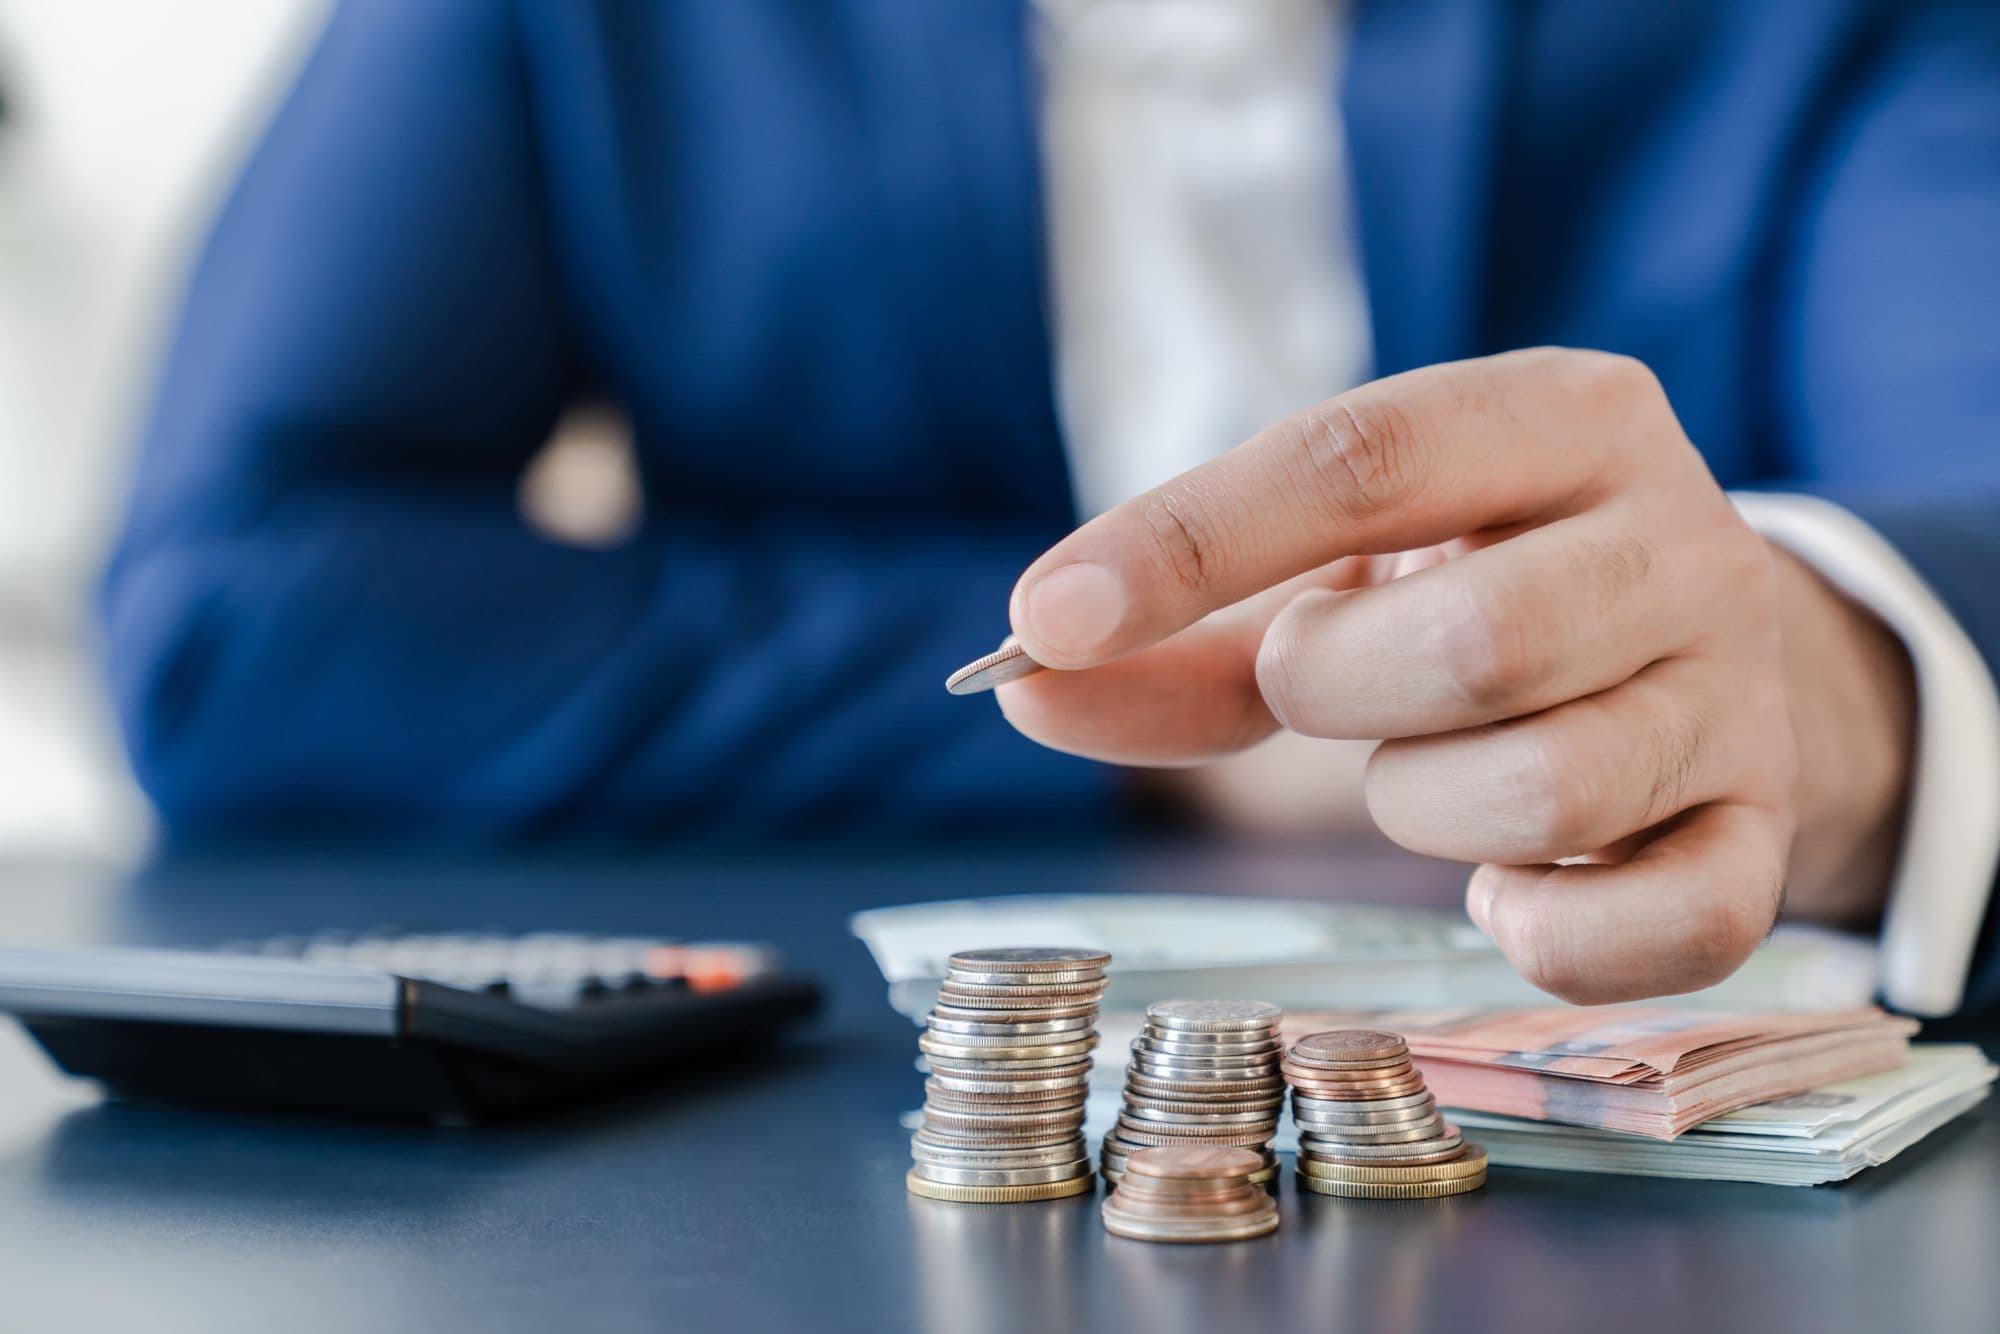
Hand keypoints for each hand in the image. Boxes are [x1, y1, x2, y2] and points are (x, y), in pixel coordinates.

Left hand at [996, 349, 1913, 1003]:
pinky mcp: (1768, 829)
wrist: (1696, 655)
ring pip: (1552, 788)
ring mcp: (1740, 689)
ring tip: (1426, 773)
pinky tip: (1510, 885)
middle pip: (1477, 642)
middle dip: (1336, 692)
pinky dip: (1552, 931)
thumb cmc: (1473, 595)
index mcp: (1560, 418)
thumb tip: (1024, 682)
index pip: (1361, 458)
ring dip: (1426, 807)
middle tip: (1324, 687)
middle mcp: (1679, 535)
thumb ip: (1182, 631)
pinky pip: (1675, 923)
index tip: (1047, 618)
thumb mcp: (1335, 579)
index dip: (1187, 544)